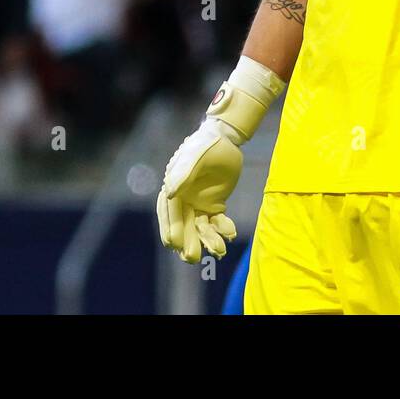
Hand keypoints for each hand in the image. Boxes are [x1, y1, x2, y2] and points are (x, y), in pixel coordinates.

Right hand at [156, 118, 241, 262]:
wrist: (226, 140)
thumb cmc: (207, 145)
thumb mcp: (196, 155)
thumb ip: (183, 172)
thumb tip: (169, 191)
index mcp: (173, 187)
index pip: (170, 212)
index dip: (172, 227)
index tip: (174, 243)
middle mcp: (183, 199)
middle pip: (183, 225)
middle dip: (188, 241)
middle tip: (192, 258)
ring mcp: (197, 204)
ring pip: (200, 228)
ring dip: (208, 239)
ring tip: (219, 250)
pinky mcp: (213, 206)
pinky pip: (216, 222)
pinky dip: (222, 229)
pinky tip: (230, 234)